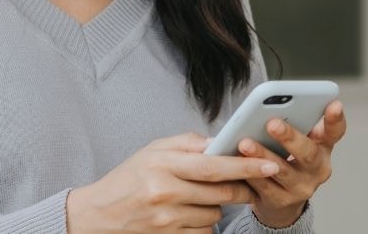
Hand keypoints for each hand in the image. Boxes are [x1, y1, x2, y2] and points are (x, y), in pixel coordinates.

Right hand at [66, 132, 281, 233]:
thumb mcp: (152, 151)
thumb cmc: (128, 179)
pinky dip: (204, 223)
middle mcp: (165, 192)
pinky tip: (189, 214)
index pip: (214, 165)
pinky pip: (204, 231)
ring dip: (217, 206)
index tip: (269, 163)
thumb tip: (220, 141)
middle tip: (248, 183)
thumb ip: (187, 143)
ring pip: (215, 213)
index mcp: (162, 164)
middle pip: (221, 193)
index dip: (245, 165)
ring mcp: (167, 219)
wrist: (98, 216)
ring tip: (198, 197)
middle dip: (242, 188)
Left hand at [239, 100, 346, 227]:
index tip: (334, 104)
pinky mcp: (281, 201)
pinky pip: (263, 187)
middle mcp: (317, 169)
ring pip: (282, 171)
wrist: (282, 201)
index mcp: (323, 147)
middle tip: (272, 123)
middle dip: (290, 137)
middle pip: (308, 153)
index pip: (334, 132)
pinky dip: (250, 173)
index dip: (335, 119)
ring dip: (263, 155)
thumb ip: (294, 122)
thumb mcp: (298, 141)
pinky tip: (237, 162)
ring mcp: (301, 188)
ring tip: (245, 143)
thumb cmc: (288, 160)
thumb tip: (271, 104)